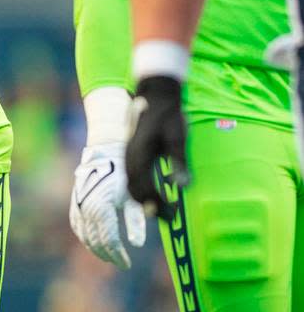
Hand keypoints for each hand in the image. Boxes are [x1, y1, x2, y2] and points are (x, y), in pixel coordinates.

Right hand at [69, 143, 145, 268]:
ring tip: (108, 255)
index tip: (128, 265)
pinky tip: (93, 241)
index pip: (109, 242)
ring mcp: (78, 207)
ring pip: (84, 236)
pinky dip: (84, 237)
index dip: (118, 256)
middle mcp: (86, 210)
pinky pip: (77, 226)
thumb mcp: (133, 196)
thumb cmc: (123, 174)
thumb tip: (136, 244)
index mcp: (102, 210)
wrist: (104, 153)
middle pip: (96, 241)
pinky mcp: (75, 203)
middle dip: (107, 255)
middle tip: (119, 262)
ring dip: (95, 248)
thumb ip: (136, 221)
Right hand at [125, 76, 187, 220]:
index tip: (173, 215)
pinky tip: (154, 191)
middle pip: (134, 189)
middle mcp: (129, 157)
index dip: (157, 204)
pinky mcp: (131, 152)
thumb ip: (180, 162)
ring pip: (131, 184)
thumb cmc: (169, 116)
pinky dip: (141, 189)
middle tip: (169, 217)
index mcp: (139, 156)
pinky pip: (132, 177)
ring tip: (161, 208)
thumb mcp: (178, 138)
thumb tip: (183, 186)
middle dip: (150, 205)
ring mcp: (128, 154)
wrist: (156, 95)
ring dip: (144, 198)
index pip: (144, 188)